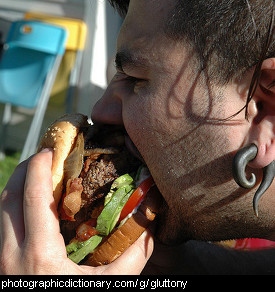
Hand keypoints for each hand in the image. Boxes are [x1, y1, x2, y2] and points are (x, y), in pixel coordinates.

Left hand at [0, 149, 152, 274]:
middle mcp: (10, 256)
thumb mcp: (110, 286)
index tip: (50, 149)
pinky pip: (0, 225)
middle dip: (24, 169)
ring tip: (37, 174)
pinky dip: (12, 206)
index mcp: (39, 257)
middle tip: (45, 156)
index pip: (32, 197)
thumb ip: (133, 259)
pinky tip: (30, 205)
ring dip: (16, 186)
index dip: (38, 168)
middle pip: (7, 196)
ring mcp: (0, 261)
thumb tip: (151, 230)